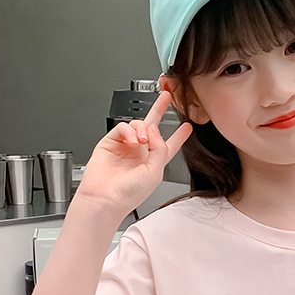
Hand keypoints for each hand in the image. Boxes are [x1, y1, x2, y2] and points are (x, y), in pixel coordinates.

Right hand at [75, 90, 192, 217]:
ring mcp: (125, 146)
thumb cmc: (129, 193)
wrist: (106, 198)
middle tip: (167, 96)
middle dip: (159, 110)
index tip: (187, 126)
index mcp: (153, 162)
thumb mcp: (155, 172)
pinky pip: (122, 127)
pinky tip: (132, 140)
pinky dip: (128, 131)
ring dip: (142, 128)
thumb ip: (159, 149)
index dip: (179, 135)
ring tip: (142, 140)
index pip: (169, 145)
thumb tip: (154, 129)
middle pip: (152, 127)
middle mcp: (140, 153)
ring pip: (138, 125)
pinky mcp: (110, 142)